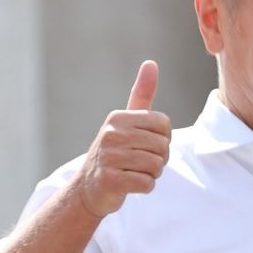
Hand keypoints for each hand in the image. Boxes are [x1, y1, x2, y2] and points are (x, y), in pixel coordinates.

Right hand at [75, 60, 171, 217]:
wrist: (88, 189)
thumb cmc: (115, 153)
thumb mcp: (126, 122)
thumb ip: (141, 94)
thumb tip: (151, 63)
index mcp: (118, 118)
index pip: (164, 125)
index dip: (163, 139)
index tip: (146, 145)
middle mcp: (111, 134)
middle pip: (162, 146)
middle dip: (158, 159)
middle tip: (139, 163)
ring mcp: (109, 157)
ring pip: (156, 166)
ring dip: (151, 174)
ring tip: (133, 172)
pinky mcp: (110, 180)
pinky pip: (147, 184)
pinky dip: (144, 188)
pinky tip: (129, 185)